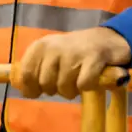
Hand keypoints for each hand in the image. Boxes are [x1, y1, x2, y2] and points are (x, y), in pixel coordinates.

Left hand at [11, 27, 131, 100]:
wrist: (107, 40)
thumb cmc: (73, 53)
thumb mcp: (50, 56)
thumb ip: (35, 71)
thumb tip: (23, 91)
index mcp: (41, 46)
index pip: (26, 74)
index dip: (31, 88)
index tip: (38, 92)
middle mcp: (54, 47)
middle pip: (45, 84)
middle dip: (55, 89)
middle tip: (66, 82)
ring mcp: (74, 51)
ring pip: (64, 87)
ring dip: (73, 90)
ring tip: (79, 79)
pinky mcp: (94, 58)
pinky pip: (83, 85)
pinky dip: (88, 87)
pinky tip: (92, 78)